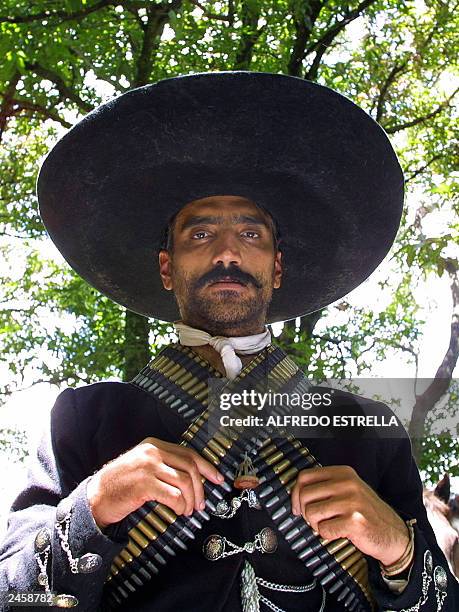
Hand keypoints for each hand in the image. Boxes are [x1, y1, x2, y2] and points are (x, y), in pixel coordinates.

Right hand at [87, 437, 223, 529]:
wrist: (95, 498)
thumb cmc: (119, 485)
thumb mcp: (142, 465)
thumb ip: (163, 465)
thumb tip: (192, 477)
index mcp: (153, 444)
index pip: (188, 452)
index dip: (207, 466)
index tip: (217, 478)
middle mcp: (152, 452)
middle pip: (190, 466)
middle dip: (201, 487)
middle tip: (202, 503)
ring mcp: (148, 467)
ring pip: (185, 481)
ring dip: (191, 499)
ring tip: (188, 510)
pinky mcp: (144, 484)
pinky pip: (174, 495)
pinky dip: (180, 506)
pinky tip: (178, 511)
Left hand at [290, 465, 409, 565]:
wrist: (392, 533)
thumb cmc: (364, 512)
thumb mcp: (347, 490)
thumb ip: (325, 487)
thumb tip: (295, 494)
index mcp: (344, 472)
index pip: (305, 476)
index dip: (295, 493)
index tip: (298, 506)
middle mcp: (348, 483)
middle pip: (304, 495)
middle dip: (305, 511)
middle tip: (315, 519)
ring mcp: (352, 502)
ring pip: (311, 513)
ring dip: (316, 524)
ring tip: (330, 525)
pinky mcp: (354, 522)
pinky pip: (324, 530)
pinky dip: (327, 535)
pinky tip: (339, 532)